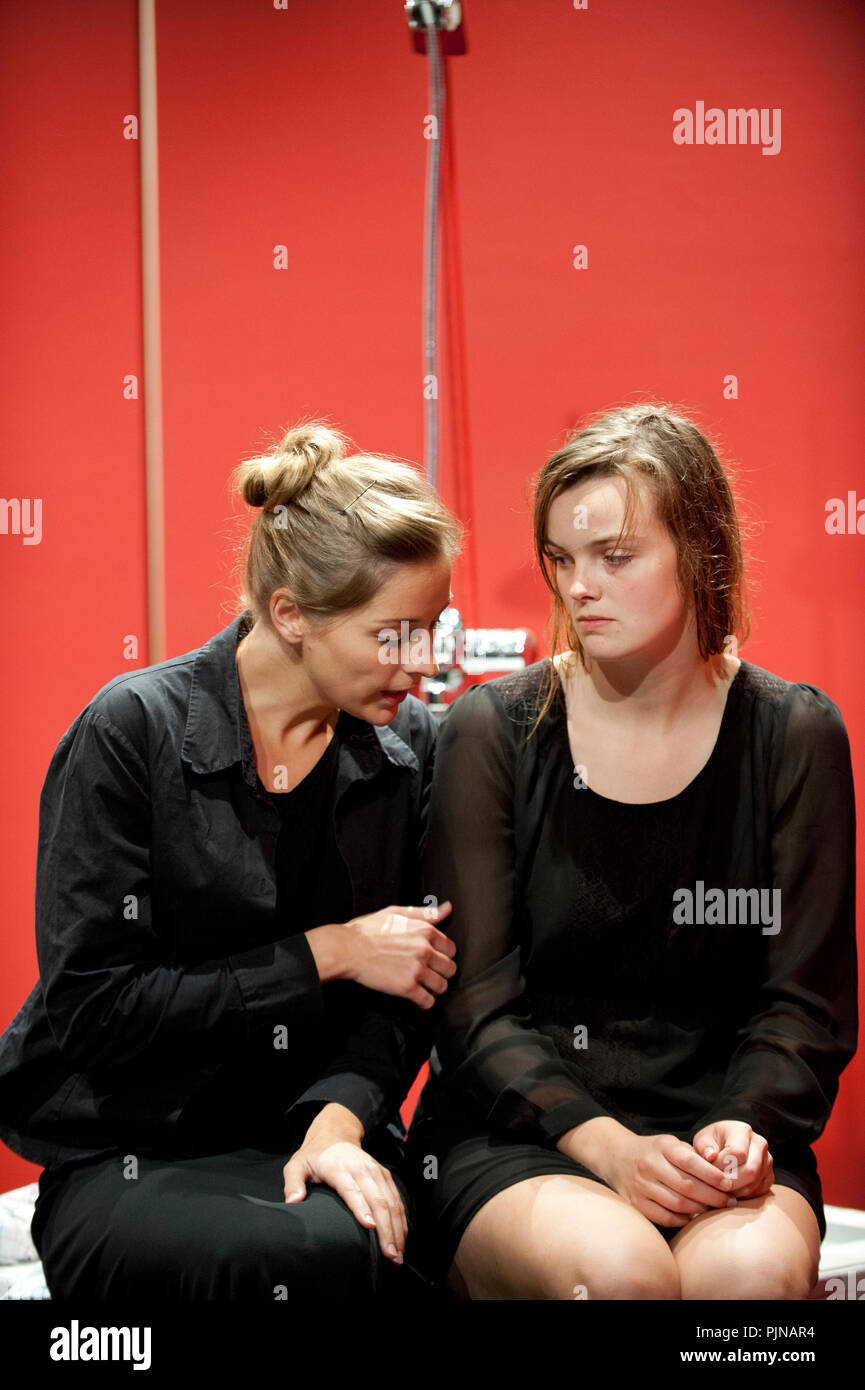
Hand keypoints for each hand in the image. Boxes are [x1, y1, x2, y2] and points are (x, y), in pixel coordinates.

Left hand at [282, 1104, 406, 1262]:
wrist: (335, 1133)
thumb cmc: (314, 1155)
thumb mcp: (297, 1165)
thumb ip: (293, 1183)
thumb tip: (294, 1202)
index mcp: (340, 1167)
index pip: (353, 1190)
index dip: (362, 1208)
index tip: (369, 1227)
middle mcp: (363, 1169)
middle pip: (378, 1199)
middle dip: (386, 1228)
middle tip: (389, 1255)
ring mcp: (377, 1172)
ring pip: (392, 1201)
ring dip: (397, 1228)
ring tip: (398, 1254)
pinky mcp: (385, 1176)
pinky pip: (397, 1199)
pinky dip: (401, 1220)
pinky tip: (401, 1238)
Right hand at [341, 900, 456, 1008]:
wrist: (346, 949)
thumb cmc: (366, 931)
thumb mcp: (396, 913)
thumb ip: (425, 913)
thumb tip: (447, 909)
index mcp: (425, 931)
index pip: (451, 948)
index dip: (443, 955)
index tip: (434, 960)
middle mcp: (425, 949)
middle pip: (450, 969)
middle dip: (441, 973)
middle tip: (430, 975)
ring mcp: (417, 969)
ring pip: (442, 986)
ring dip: (434, 989)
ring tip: (423, 987)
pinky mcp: (407, 987)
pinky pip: (428, 1002)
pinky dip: (424, 1004)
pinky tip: (417, 1000)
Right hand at [604, 1131, 742, 1227]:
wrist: (616, 1156)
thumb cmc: (654, 1152)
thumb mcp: (670, 1144)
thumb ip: (693, 1156)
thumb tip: (724, 1175)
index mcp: (662, 1146)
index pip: (691, 1162)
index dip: (713, 1175)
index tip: (729, 1184)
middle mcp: (649, 1165)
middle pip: (687, 1186)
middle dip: (713, 1196)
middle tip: (730, 1202)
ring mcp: (641, 1186)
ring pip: (678, 1204)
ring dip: (701, 1209)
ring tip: (714, 1209)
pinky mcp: (636, 1204)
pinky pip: (665, 1217)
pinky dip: (683, 1219)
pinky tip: (693, 1216)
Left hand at [692, 1121, 773, 1199]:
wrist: (725, 1145)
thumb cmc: (712, 1142)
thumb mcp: (703, 1139)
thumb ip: (703, 1147)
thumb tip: (710, 1156)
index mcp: (742, 1131)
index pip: (738, 1153)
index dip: (722, 1166)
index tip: (709, 1170)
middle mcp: (760, 1144)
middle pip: (751, 1170)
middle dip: (731, 1182)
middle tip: (716, 1185)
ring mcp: (767, 1160)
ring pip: (755, 1183)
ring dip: (736, 1191)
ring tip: (721, 1189)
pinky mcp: (769, 1175)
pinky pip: (760, 1191)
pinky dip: (745, 1196)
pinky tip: (732, 1191)